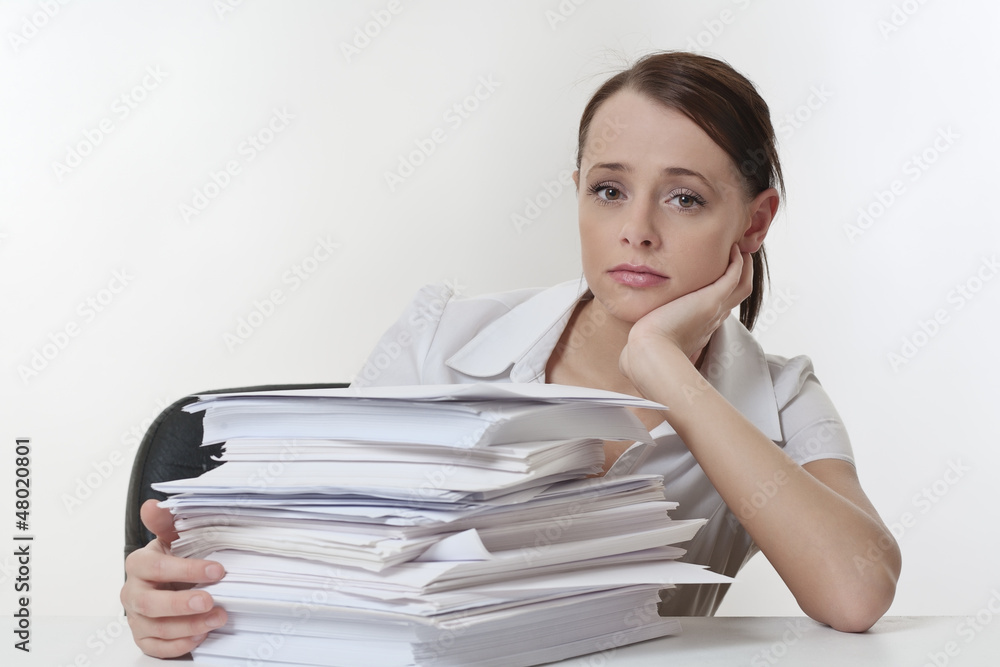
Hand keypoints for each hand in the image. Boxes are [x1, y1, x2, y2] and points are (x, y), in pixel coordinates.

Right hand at [121, 499, 227, 657]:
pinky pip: (157, 647)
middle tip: (210, 601)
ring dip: (190, 626)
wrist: (161, 580)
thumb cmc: (170, 557)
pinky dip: (179, 645)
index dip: (187, 570)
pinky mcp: (143, 637)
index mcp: (139, 564)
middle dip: (181, 604)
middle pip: (150, 603)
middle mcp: (133, 592)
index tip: (217, 570)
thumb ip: (164, 521)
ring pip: (157, 628)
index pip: (157, 568)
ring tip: (218, 618)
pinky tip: (200, 636)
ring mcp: (136, 617)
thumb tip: (153, 505)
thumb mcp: (170, 536)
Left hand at [620, 244, 751, 388]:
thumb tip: (624, 360)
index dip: (719, 294)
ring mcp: (714, 310)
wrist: (649, 354)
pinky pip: (734, 276)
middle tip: (737, 258)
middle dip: (738, 276)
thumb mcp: (644, 350)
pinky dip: (737, 262)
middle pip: (736, 297)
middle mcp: (710, 320)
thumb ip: (637, 351)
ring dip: (744, 268)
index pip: (716, 310)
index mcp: (697, 331)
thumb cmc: (642, 356)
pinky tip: (733, 249)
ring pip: (742, 286)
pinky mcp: (711, 300)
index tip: (714, 281)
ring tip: (739, 250)